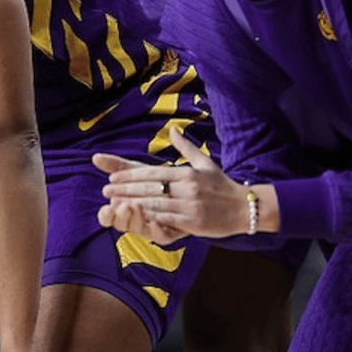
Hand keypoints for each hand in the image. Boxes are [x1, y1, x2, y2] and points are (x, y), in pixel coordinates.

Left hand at [94, 128, 247, 239]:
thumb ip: (186, 148)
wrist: (246, 208)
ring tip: (113, 203)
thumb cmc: (222, 186)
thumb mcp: (205, 163)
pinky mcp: (194, 222)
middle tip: (105, 190)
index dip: (130, 175)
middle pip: (149, 187)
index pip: (152, 173)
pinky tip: (133, 217)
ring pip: (154, 203)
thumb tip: (173, 129)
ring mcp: (190, 205)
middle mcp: (188, 187)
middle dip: (125, 189)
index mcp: (187, 173)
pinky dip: (148, 218)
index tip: (112, 177)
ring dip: (131, 203)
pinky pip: (166, 219)